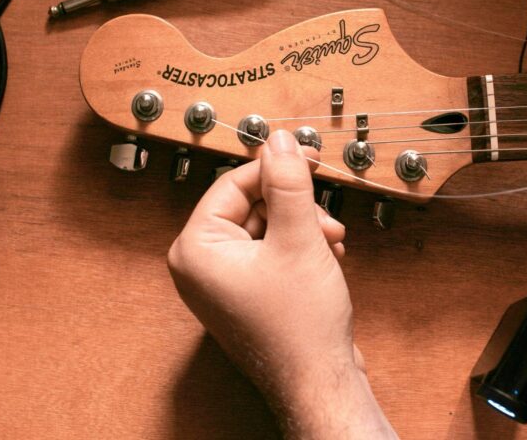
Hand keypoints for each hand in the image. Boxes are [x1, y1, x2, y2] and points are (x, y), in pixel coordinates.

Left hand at [168, 130, 396, 438]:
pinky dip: (299, 248)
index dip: (275, 169)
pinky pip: (268, 253)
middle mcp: (200, 266)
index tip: (308, 159)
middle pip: (250, 205)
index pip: (233, 183)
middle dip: (295, 208)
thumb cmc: (299, 328)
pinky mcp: (243, 295)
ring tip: (330, 243)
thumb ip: (289, 182)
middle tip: (324, 215)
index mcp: (195, 249)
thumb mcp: (298, 237)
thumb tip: (279, 141)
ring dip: (302, 228)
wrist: (318, 384)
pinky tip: (325, 258)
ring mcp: (220, 284)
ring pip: (265, 228)